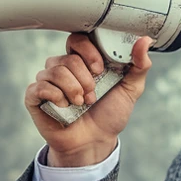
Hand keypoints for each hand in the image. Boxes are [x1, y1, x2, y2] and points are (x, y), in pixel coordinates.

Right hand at [24, 33, 153, 165]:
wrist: (95, 142)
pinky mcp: (35, 96)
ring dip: (73, 89)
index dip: (89, 51)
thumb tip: (144, 40)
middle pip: (68, 57)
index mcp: (84, 60)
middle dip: (85, 78)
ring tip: (82, 104)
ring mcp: (48, 80)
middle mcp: (64, 66)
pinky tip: (66, 106)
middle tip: (93, 95)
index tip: (100, 69)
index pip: (78, 39)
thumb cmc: (110, 114)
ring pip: (55, 70)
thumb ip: (139, 64)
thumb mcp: (131, 89)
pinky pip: (40, 86)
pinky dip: (56, 96)